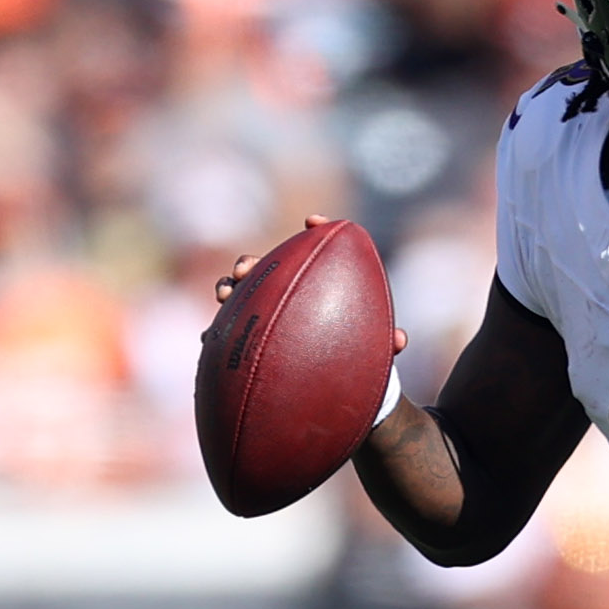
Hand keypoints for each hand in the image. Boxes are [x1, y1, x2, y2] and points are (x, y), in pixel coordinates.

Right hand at [214, 214, 408, 361]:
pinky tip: (209, 335)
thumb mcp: (373, 351)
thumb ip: (384, 343)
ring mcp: (263, 316)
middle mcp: (286, 295)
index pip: (316, 251)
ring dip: (229, 288)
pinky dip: (217, 332)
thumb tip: (399, 340)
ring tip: (225, 293)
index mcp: (318, 287)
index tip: (315, 221)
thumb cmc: (357, 358)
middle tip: (246, 269)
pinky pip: (227, 333)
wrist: (336, 387)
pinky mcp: (246, 340)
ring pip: (239, 296)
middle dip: (251, 263)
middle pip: (264, 270)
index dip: (317, 231)